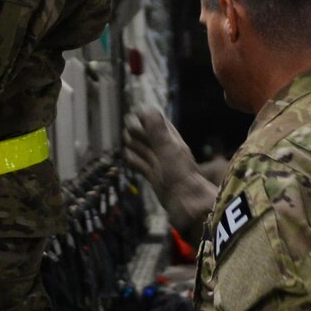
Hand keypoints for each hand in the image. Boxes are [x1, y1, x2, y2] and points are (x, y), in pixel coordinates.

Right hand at [125, 108, 218, 233]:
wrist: (184, 201)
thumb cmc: (179, 174)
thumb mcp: (167, 147)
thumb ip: (156, 129)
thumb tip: (145, 109)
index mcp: (172, 140)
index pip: (159, 124)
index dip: (147, 118)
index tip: (135, 112)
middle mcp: (166, 151)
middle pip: (149, 136)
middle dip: (138, 130)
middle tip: (127, 124)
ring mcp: (159, 164)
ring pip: (145, 150)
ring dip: (135, 144)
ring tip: (126, 137)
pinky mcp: (154, 177)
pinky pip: (141, 165)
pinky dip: (133, 160)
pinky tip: (127, 157)